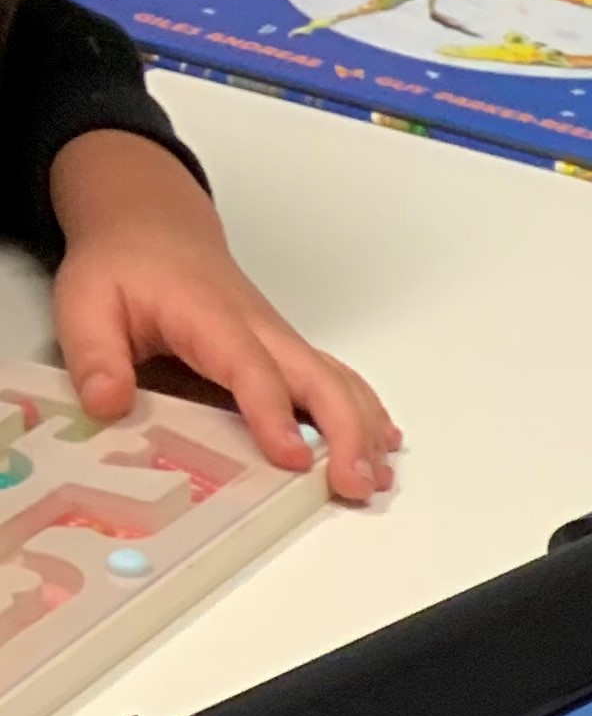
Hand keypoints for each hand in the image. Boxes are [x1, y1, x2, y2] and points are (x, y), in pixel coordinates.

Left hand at [48, 129, 398, 501]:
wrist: (154, 233)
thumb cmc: (125, 270)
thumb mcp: (85, 303)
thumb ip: (95, 356)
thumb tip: (108, 404)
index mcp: (212, 319)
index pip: (252, 370)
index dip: (274, 414)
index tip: (293, 456)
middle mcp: (262, 332)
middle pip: (320, 379)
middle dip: (345, 433)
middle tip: (354, 483)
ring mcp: (283, 343)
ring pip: (340, 384)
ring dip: (364, 431)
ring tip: (375, 480)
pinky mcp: (291, 355)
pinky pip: (340, 383)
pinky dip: (366, 415)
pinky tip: (383, 446)